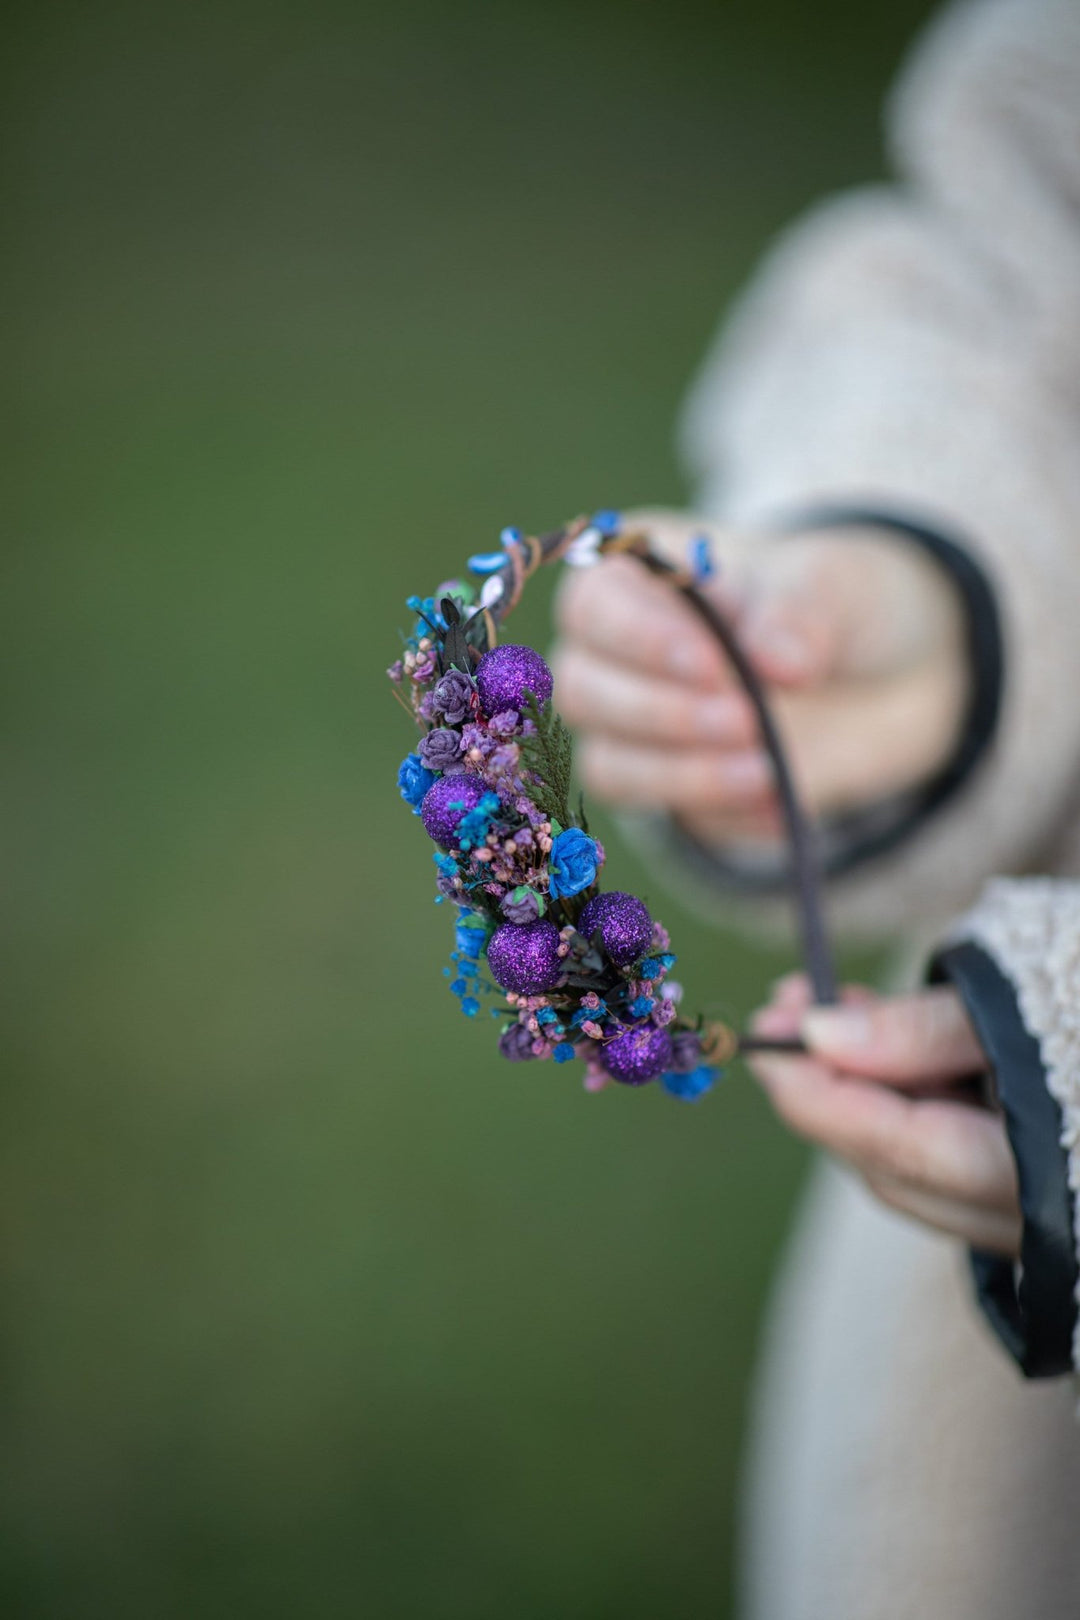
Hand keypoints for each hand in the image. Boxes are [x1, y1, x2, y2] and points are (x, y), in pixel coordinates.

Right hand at [551, 510, 968, 844]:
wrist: (874, 672)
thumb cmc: (826, 601)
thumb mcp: (832, 583)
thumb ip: (801, 610)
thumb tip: (777, 660)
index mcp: (636, 577)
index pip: (592, 605)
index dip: (639, 638)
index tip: (713, 665)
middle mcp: (615, 655)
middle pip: (583, 691)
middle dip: (663, 713)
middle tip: (747, 719)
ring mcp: (633, 729)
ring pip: (609, 765)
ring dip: (683, 774)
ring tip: (768, 769)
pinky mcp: (669, 788)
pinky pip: (669, 814)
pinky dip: (720, 811)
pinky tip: (779, 801)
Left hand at [747, 974, 1020, 1255]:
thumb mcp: (1021, 1002)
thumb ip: (924, 1031)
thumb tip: (819, 1036)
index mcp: (1035, 1174)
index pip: (902, 1149)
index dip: (820, 1096)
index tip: (764, 1039)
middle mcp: (1030, 1220)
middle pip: (892, 1168)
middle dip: (820, 1089)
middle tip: (778, 1013)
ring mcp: (1025, 1219)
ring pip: (908, 1170)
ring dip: (850, 1093)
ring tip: (815, 1008)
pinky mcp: (1019, 1196)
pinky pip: (937, 1164)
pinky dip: (894, 1105)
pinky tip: (872, 1040)